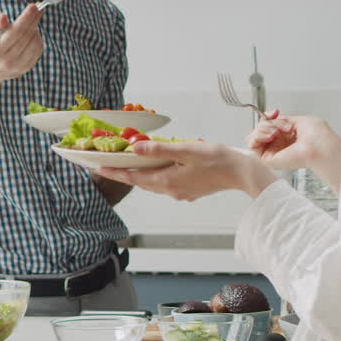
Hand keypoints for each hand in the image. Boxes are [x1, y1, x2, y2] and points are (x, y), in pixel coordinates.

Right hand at [0, 5, 43, 83]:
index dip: (26, 17)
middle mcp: (8, 60)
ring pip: (35, 44)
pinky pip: (37, 52)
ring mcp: (18, 66)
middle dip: (34, 20)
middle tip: (39, 8)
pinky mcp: (25, 69)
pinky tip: (33, 34)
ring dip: (36, 30)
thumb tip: (4, 16)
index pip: (16, 31)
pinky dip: (38, 40)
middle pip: (27, 36)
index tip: (34, 6)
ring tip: (32, 23)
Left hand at [95, 140, 276, 200]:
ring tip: (126, 166)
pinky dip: (155, 176)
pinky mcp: (190, 191)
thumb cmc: (217, 159)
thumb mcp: (186, 150)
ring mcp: (181, 193)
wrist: (242, 174)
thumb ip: (159, 149)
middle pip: (141, 182)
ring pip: (153, 184)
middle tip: (106, 166)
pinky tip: (156, 168)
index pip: (133, 177)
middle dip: (123, 174)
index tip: (97, 168)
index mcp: (167, 181)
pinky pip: (165, 184)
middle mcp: (171, 191)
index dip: (114, 172)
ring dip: (139, 176)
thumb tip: (135, 147)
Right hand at [244, 111, 340, 187]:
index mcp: (286, 138)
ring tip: (276, 131)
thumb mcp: (296, 120)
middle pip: (258, 131)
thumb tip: (269, 117)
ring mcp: (272, 153)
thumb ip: (280, 120)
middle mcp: (278, 146)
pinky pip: (251, 145)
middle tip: (279, 125)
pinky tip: (270, 135)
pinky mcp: (267, 160)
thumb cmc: (317, 136)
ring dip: (262, 129)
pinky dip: (258, 135)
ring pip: (253, 137)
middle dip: (266, 123)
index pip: (267, 126)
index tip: (276, 112)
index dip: (268, 117)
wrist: (321, 145)